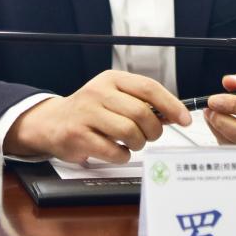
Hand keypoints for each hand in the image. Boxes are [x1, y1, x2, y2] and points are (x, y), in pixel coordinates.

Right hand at [3, 70, 191, 163]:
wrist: (51, 122)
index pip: (148, 87)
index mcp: (111, 79)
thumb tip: (175, 113)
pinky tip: (118, 151)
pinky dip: (123, 155)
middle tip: (151, 136)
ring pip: (130, 132)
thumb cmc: (90, 111)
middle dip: (154, 130)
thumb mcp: (113, 96)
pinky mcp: (78, 136)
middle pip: (141, 113)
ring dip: (139, 143)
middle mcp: (98, 93)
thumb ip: (141, 101)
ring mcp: (87, 114)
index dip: (171, 104)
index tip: (184, 118)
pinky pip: (114, 151)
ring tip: (132, 143)